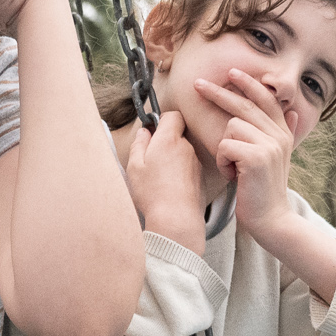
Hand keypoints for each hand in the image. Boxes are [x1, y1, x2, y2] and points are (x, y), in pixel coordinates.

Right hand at [122, 111, 205, 252]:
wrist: (176, 219)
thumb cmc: (152, 193)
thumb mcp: (134, 166)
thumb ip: (138, 144)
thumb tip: (144, 132)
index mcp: (168, 140)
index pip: (173, 116)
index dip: (162, 121)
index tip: (152, 132)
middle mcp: (186, 147)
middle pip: (177, 135)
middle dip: (165, 143)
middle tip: (150, 160)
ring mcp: (196, 162)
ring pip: (183, 152)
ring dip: (172, 159)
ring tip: (159, 178)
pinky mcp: (201, 177)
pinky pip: (188, 168)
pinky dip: (180, 173)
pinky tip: (169, 188)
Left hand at [194, 68, 303, 237]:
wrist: (271, 220)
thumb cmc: (265, 191)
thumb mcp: (277, 159)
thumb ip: (283, 134)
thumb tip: (292, 112)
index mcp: (283, 133)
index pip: (266, 99)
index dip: (249, 83)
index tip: (230, 72)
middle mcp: (279, 135)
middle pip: (244, 105)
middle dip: (218, 93)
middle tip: (196, 85)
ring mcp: (270, 145)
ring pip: (231, 127)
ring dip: (224, 149)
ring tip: (233, 168)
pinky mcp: (257, 157)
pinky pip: (225, 145)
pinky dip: (223, 162)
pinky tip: (233, 176)